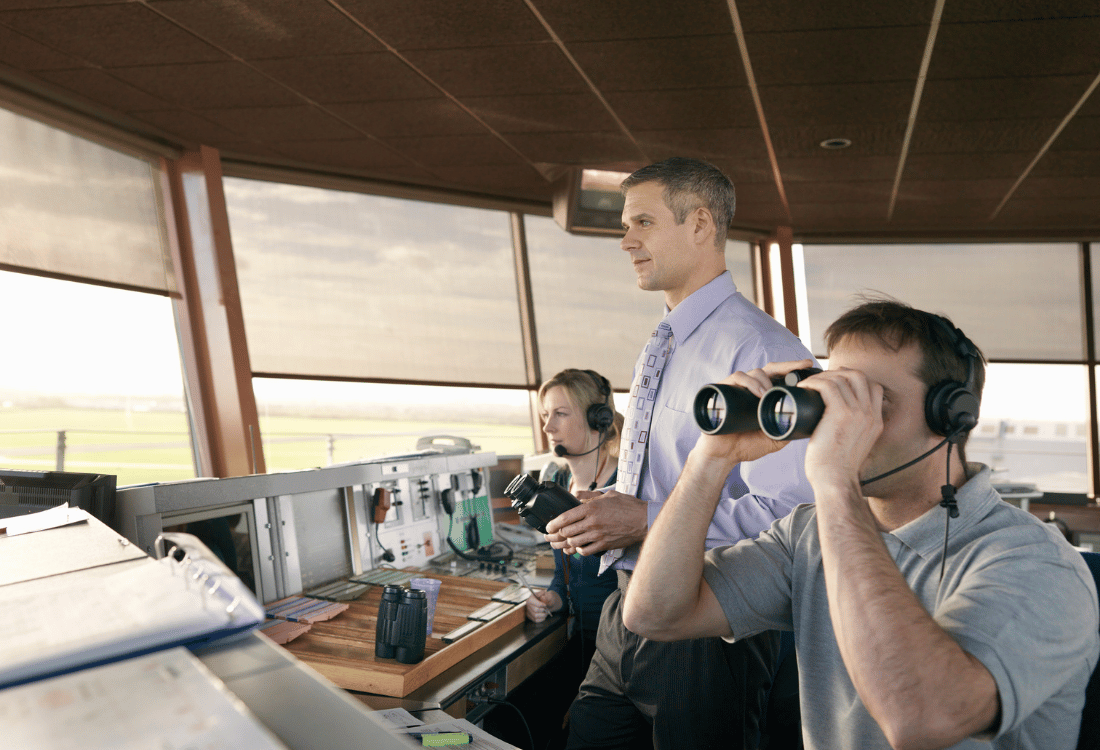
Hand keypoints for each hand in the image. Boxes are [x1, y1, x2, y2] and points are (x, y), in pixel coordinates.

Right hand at [525, 589, 560, 622]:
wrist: (545, 602)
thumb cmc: (546, 598)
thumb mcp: (547, 594)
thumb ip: (547, 595)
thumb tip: (545, 596)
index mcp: (531, 598)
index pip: (535, 603)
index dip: (542, 605)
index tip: (545, 605)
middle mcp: (528, 605)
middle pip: (536, 610)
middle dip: (543, 610)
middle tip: (547, 609)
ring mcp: (528, 611)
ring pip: (535, 616)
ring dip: (543, 615)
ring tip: (546, 613)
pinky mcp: (530, 616)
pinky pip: (535, 620)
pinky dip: (541, 619)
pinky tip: (544, 616)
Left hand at [544, 490, 647, 555]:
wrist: (644, 520)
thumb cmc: (628, 506)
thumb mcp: (608, 494)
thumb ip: (590, 495)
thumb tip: (576, 494)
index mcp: (591, 508)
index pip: (565, 518)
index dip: (553, 524)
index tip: (548, 526)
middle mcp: (592, 523)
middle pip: (566, 532)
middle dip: (554, 536)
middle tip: (550, 537)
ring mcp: (598, 535)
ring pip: (573, 543)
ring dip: (564, 545)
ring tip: (559, 545)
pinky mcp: (604, 545)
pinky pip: (586, 552)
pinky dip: (578, 551)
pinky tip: (577, 549)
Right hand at [694, 359, 816, 466]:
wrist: (724, 456)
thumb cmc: (747, 446)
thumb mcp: (775, 439)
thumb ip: (789, 429)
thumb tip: (808, 423)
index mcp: (764, 397)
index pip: (780, 377)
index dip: (793, 370)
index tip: (808, 365)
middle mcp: (751, 390)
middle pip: (770, 369)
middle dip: (787, 365)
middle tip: (801, 366)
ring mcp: (737, 389)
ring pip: (754, 372)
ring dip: (765, 380)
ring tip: (770, 393)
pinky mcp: (723, 391)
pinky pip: (736, 378)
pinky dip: (749, 382)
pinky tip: (759, 393)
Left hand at [795, 369, 882, 490]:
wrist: (835, 481)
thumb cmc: (836, 469)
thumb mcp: (854, 447)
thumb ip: (852, 431)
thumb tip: (834, 421)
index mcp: (875, 422)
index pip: (874, 388)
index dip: (854, 380)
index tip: (837, 382)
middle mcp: (870, 415)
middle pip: (859, 376)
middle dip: (839, 372)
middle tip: (821, 378)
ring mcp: (857, 413)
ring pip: (842, 378)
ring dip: (822, 376)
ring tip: (809, 383)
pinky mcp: (840, 414)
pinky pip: (828, 386)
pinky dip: (814, 382)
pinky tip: (804, 386)